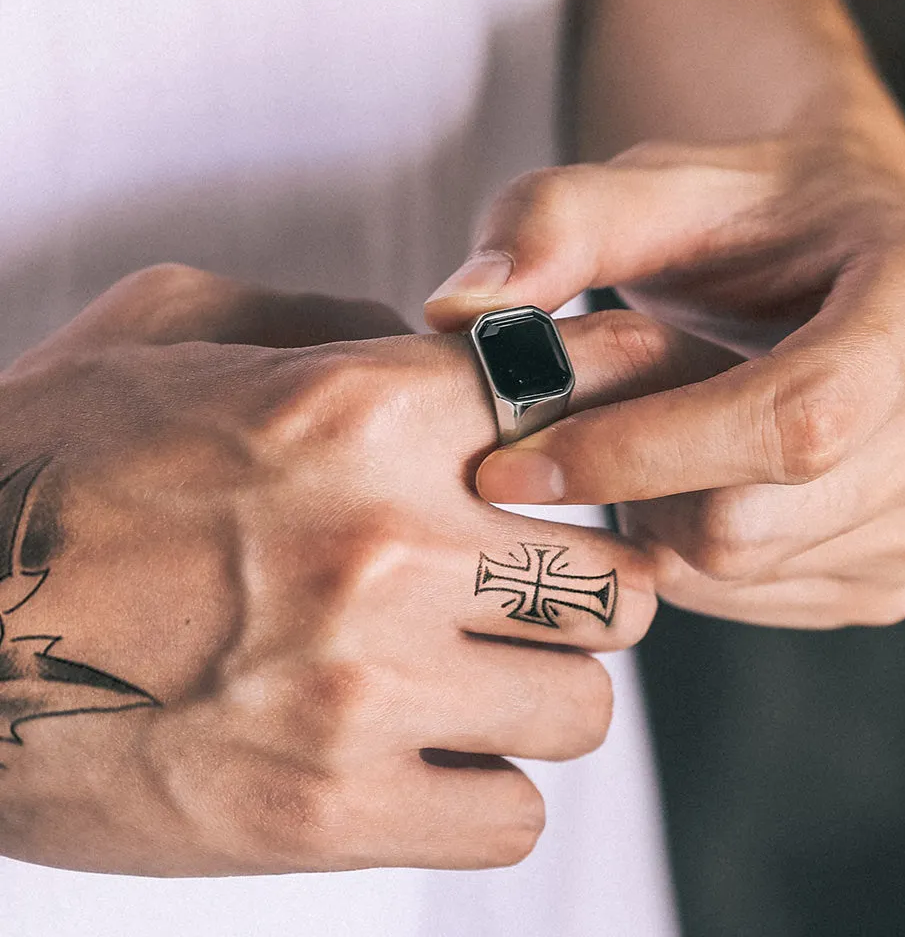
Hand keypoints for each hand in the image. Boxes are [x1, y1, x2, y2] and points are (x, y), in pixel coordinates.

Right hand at [0, 265, 656, 874]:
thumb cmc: (51, 468)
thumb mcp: (171, 329)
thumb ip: (325, 315)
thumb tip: (434, 339)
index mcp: (360, 409)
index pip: (584, 396)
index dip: (619, 418)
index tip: (609, 446)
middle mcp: (387, 542)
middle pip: (621, 583)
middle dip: (587, 591)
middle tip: (526, 594)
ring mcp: (365, 686)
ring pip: (583, 709)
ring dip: (538, 697)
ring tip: (463, 682)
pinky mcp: (329, 811)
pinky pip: (512, 817)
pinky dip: (484, 792)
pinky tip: (420, 758)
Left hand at [424, 136, 904, 627]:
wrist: (830, 257)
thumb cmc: (745, 217)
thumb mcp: (653, 185)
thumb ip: (553, 223)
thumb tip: (459, 309)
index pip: (788, 418)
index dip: (637, 451)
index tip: (509, 463)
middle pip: (755, 522)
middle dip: (630, 489)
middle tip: (574, 434)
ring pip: (745, 571)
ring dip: (653, 517)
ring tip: (644, 438)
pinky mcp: (896, 566)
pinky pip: (758, 598)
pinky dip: (689, 553)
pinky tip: (686, 480)